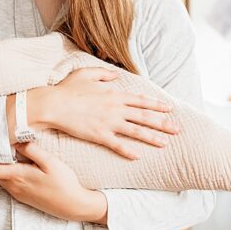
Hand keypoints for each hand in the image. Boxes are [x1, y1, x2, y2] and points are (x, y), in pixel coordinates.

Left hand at [0, 142, 107, 222]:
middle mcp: (14, 186)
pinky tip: (4, 166)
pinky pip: (7, 182)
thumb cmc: (65, 183)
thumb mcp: (51, 163)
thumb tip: (16, 141)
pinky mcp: (24, 197)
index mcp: (17, 176)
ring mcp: (18, 193)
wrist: (76, 207)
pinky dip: (1, 174)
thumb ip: (32, 151)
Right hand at [28, 67, 176, 159]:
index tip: (169, 109)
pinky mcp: (99, 135)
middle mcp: (116, 109)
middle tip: (177, 129)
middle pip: (144, 116)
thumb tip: (116, 74)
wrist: (53, 104)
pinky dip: (128, 151)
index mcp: (114, 94)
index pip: (141, 100)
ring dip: (152, 137)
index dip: (157, 105)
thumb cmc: (67, 89)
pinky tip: (138, 156)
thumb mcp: (86, 73)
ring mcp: (108, 123)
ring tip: (165, 143)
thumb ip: (104, 73)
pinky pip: (117, 144)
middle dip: (163, 123)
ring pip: (136, 131)